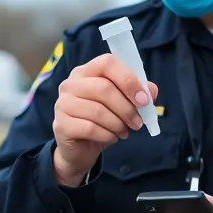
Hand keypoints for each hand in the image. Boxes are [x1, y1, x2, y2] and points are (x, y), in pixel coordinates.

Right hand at [52, 53, 158, 186]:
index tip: (144, 100)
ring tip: (124, 132)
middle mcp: (71, 84)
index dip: (128, 80)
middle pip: (103, 88)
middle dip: (127, 108)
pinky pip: (90, 128)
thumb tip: (150, 91)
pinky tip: (111, 138)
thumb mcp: (122, 105)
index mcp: (86, 71)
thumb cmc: (102, 121)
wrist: (80, 148)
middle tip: (138, 123)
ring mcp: (63, 103)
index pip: (107, 63)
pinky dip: (107, 135)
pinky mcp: (61, 125)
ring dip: (118, 124)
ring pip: (98, 110)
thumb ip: (137, 94)